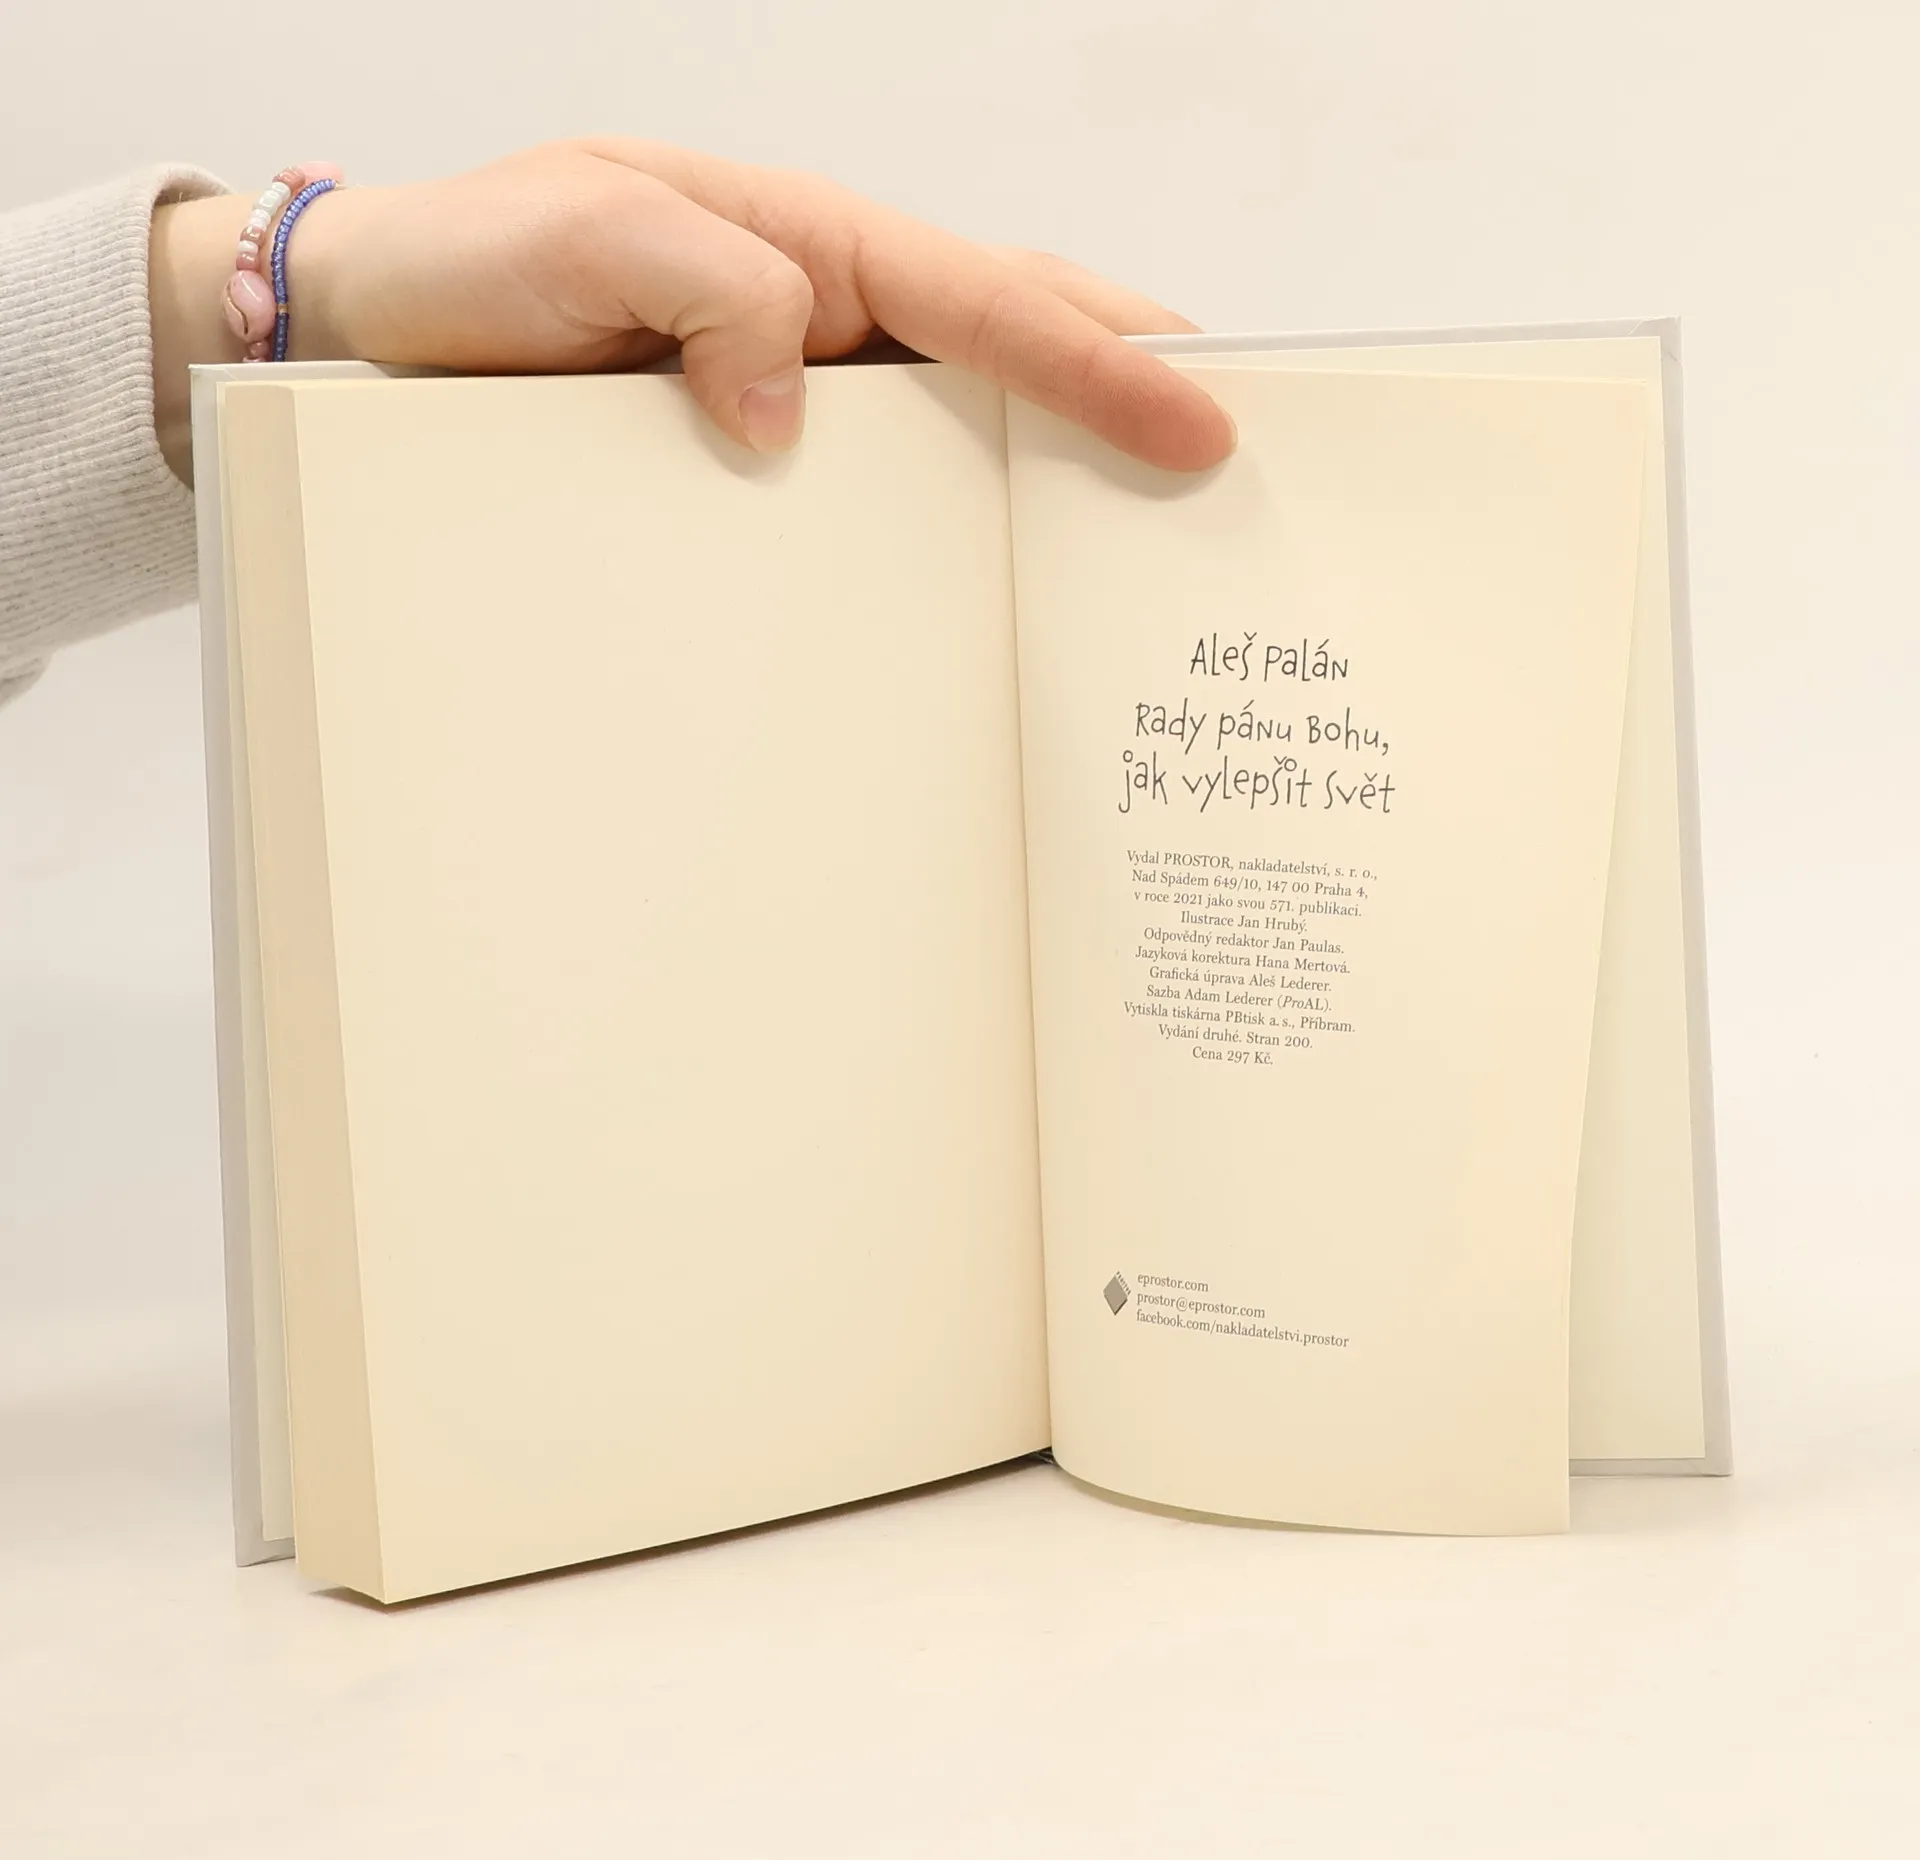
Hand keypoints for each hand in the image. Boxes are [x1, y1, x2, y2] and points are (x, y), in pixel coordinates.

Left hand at [150, 140, 1234, 479]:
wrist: (384, 322)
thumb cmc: (474, 260)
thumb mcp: (576, 238)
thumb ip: (701, 289)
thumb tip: (796, 399)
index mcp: (813, 240)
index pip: (990, 300)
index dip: (1101, 364)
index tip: (1200, 424)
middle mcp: (831, 312)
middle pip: (1022, 344)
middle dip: (1138, 394)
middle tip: (1244, 470)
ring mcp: (812, 389)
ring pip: (973, 421)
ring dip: (1068, 470)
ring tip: (1157, 546)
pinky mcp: (772, 457)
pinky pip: (896, 488)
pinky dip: (969, 521)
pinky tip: (1007, 578)